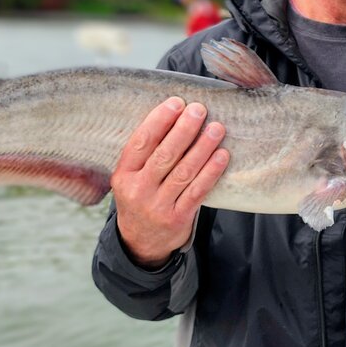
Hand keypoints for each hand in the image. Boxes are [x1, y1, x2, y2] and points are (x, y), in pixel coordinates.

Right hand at [112, 97, 228, 267]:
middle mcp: (138, 190)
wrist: (140, 243)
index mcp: (123, 175)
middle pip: (164, 155)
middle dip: (184, 130)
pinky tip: (222, 155)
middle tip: (199, 110)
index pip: (140, 143)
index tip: (176, 103)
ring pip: (184, 172)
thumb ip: (145, 154)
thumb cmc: (140, 198)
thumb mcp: (130, 178)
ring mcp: (158, 206)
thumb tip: (175, 116)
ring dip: (203, 147)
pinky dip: (211, 172)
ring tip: (217, 128)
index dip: (159, 121)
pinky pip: (198, 191)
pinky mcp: (178, 218)